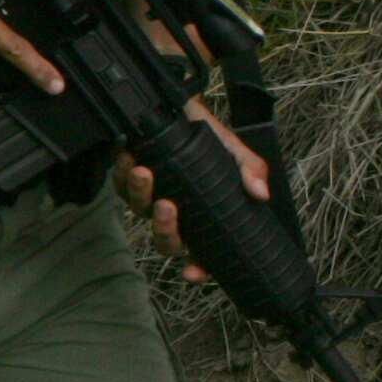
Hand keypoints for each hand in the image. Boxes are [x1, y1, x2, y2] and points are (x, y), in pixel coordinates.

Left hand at [115, 103, 270, 279]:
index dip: (197, 269)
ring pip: (139, 210)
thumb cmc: (212, 137)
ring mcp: (149, 198)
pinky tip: (129, 157)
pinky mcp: (128, 178)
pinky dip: (122, 172)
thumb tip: (260, 193)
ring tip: (144, 172)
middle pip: (166, 240)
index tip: (192, 273)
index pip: (201, 255)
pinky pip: (121, 183)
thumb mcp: (237, 152)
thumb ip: (251, 170)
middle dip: (164, 228)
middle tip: (167, 206)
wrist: (188, 108)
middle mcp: (174, 214)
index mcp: (201, 219)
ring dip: (140, 194)